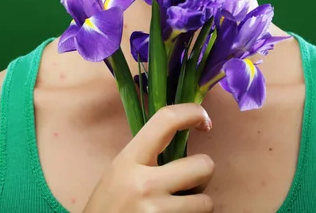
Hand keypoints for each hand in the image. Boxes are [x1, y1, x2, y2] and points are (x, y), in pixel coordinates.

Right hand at [83, 103, 214, 211]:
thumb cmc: (108, 207)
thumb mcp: (119, 172)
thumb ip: (147, 153)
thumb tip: (185, 129)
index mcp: (129, 161)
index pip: (166, 120)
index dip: (192, 113)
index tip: (203, 120)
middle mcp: (144, 185)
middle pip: (203, 165)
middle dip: (202, 174)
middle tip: (188, 183)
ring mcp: (156, 212)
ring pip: (206, 202)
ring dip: (198, 204)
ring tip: (178, 206)